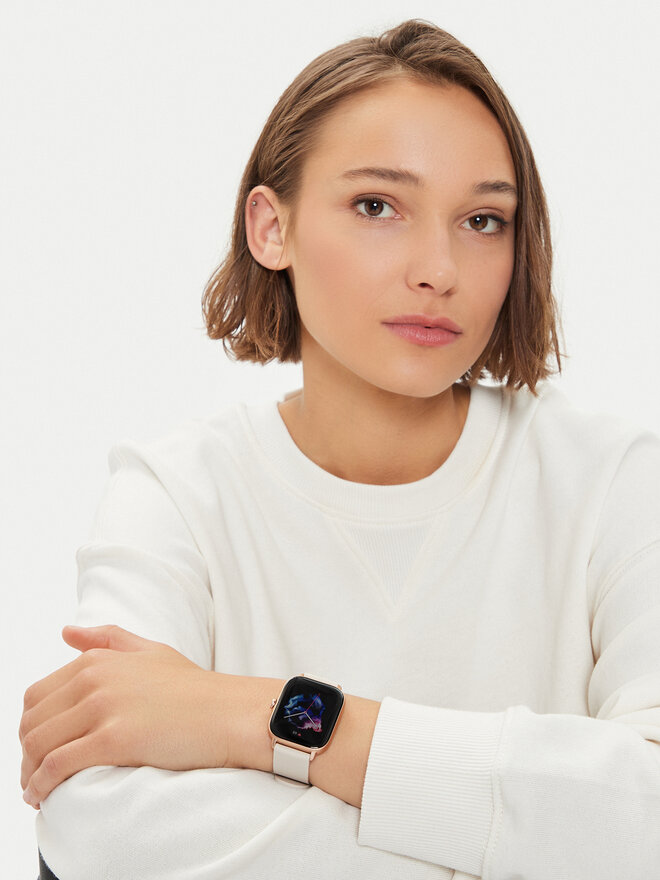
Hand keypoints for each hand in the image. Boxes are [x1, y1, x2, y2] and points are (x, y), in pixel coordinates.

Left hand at [19, 625, 255, 808]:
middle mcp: (95, 679)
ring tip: (35, 791)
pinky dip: (41, 785)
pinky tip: (42, 797)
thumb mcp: (150, 651)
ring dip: (28, 774)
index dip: (30, 727)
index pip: (36, 696)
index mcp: (99, 660)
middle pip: (32, 722)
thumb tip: (66, 633)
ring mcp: (103, 708)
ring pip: (38, 745)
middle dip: (25, 754)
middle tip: (33, 776)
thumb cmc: (195, 688)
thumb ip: (107, 639)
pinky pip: (57, 766)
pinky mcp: (113, 740)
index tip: (37, 749)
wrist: (229, 713)